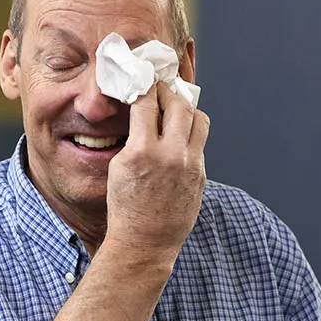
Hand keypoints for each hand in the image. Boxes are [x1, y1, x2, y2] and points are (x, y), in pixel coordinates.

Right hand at [104, 81, 209, 262]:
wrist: (145, 241)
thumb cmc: (125, 205)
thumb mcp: (119, 166)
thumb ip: (134, 136)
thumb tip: (144, 111)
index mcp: (142, 152)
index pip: (147, 103)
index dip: (146, 86)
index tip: (144, 79)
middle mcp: (171, 156)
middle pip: (179, 105)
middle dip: (169, 91)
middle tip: (161, 89)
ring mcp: (190, 166)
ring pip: (199, 120)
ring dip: (186, 109)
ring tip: (175, 109)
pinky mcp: (201, 175)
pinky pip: (199, 143)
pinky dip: (188, 134)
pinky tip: (177, 136)